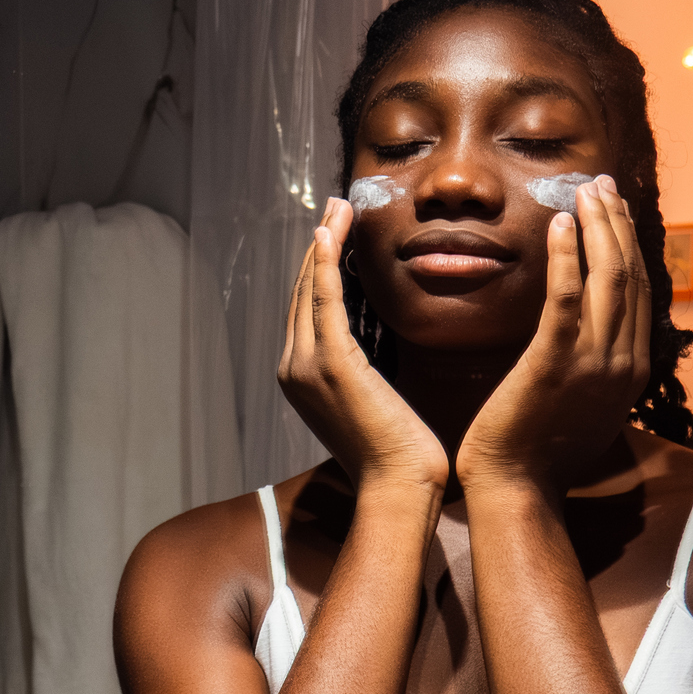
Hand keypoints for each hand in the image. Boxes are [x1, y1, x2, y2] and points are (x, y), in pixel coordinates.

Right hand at [278, 198, 448, 490]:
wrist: (397, 487)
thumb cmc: (398, 455)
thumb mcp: (376, 403)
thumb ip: (368, 373)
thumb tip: (382, 348)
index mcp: (302, 379)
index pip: (308, 311)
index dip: (319, 268)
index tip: (335, 233)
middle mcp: (294, 369)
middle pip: (302, 294)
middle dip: (318, 246)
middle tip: (335, 207)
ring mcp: (307, 366)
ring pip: (310, 289)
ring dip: (323, 243)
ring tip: (337, 208)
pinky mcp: (331, 363)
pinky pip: (325, 300)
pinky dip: (325, 264)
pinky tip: (329, 235)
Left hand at [457, 176, 648, 493]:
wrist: (516, 488)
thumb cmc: (538, 448)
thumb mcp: (585, 403)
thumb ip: (596, 365)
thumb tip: (593, 333)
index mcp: (632, 369)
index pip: (640, 291)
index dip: (630, 244)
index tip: (615, 210)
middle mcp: (624, 361)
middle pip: (630, 275)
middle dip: (618, 224)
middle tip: (602, 185)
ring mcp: (594, 363)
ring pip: (608, 279)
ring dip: (598, 228)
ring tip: (584, 191)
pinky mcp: (555, 364)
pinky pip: (567, 299)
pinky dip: (568, 257)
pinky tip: (559, 224)